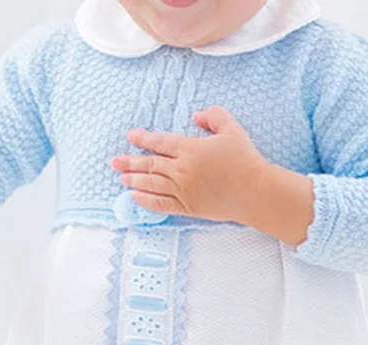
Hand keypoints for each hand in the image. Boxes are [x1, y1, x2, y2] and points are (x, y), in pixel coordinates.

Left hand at [112, 107, 313, 245]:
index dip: (144, 139)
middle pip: (151, 164)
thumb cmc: (245, 159)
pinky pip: (160, 204)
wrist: (254, 191)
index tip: (131, 136)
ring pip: (151, 184)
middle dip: (130, 161)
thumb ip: (214, 117)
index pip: (161, 143)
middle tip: (114, 161)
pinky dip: (145, 201)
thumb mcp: (232, 129)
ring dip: (134, 180)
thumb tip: (196, 114)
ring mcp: (183, 190)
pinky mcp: (186, 207)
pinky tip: (134, 197)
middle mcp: (182, 170)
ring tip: (120, 177)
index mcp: (191, 149)